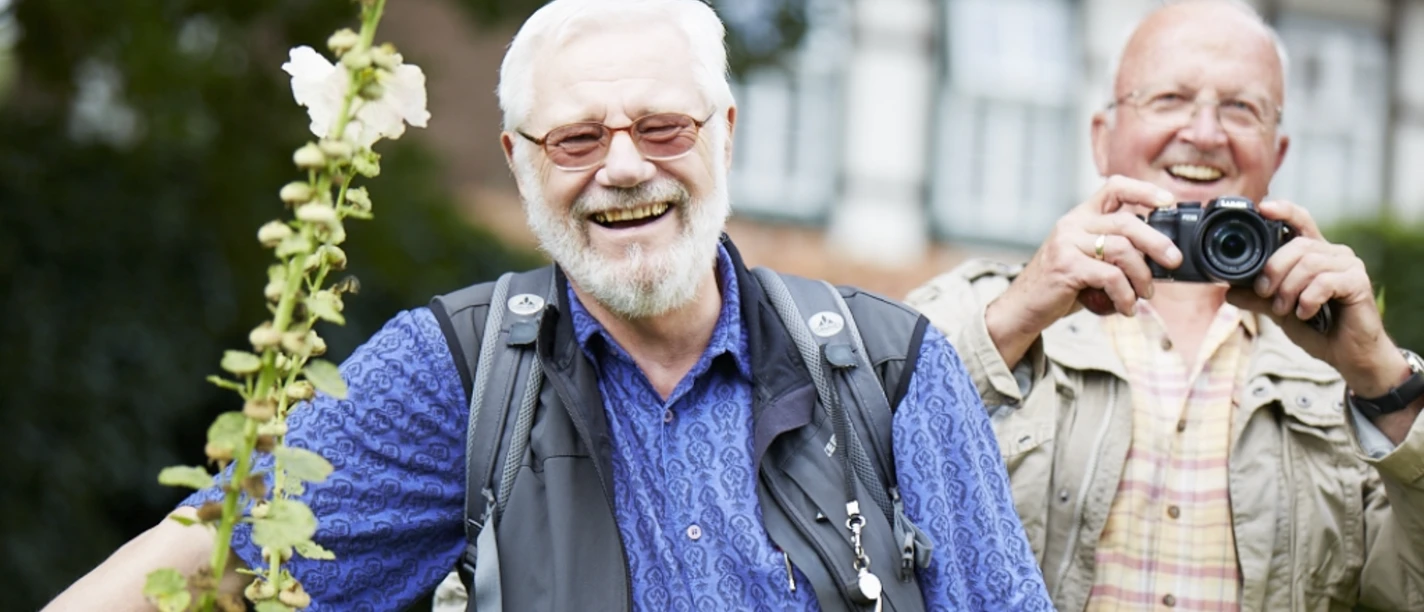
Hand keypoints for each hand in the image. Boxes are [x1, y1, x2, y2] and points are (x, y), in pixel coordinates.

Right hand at [985, 176, 1182, 367]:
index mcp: (1079, 217)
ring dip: (1142, 276)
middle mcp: (1072, 224)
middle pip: (1126, 222)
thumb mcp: (1085, 259)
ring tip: (1146, 294)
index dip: (1144, 190)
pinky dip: (1126, 295)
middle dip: (1157, 243)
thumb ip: (1113, 251)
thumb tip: (1158, 258)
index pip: (1114, 187)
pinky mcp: (1067, 266)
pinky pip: (1111, 276)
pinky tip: (1127, 307)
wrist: (1023, 307)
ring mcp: (1067, 243)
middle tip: (1173, 261)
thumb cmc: (1059, 286)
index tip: (1168, 202)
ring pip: (1122, 250)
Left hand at [1224, 200, 1406, 397]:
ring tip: (1284, 310)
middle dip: (1273, 270)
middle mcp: (1333, 253)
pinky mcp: (1358, 282)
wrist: (1346, 355)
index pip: (1300, 221)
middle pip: (1296, 245)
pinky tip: (1305, 313)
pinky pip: (1325, 282)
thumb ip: (1256, 298)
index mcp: (1314, 253)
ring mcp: (1348, 266)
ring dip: (1288, 289)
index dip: (1283, 211)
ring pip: (1309, 263)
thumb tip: (1227, 290)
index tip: (1262, 208)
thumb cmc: (1317, 328)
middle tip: (1264, 294)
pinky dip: (1308, 298)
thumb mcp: (1279, 310)